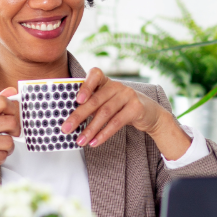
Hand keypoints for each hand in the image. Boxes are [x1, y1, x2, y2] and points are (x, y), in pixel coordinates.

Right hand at [0, 87, 19, 190]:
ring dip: (8, 148)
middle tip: (9, 135)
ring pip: (9, 141)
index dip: (13, 109)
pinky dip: (1, 158)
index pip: (2, 101)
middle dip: (15, 131)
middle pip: (11, 121)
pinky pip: (3, 155)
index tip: (13, 117)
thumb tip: (12, 90)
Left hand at [62, 68, 190, 157]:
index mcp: (107, 82)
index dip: (86, 85)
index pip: (96, 74)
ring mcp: (128, 95)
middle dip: (78, 116)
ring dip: (90, 129)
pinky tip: (95, 142)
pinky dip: (104, 134)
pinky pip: (116, 122)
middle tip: (66, 129)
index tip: (77, 99)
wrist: (150, 114)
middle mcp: (117, 86)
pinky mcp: (136, 108)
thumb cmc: (123, 108)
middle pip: (95, 100)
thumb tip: (71, 120)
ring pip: (105, 113)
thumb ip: (93, 105)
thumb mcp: (108, 102)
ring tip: (80, 141)